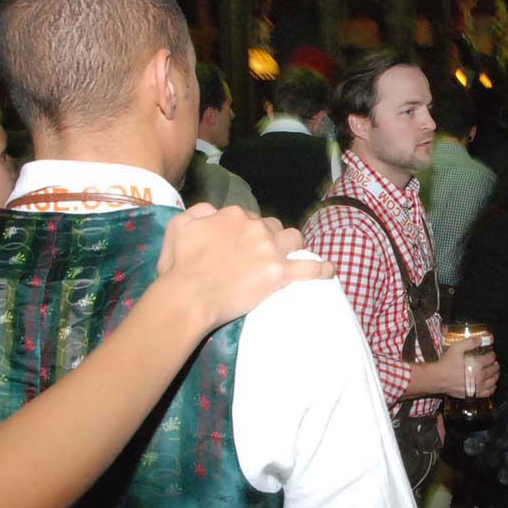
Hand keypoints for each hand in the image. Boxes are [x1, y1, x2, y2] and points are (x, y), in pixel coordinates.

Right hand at [156, 204, 334, 329]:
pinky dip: (321, 269)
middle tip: (264, 254)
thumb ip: (198, 212)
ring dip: (293, 247)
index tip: (243, 244)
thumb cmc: (179, 266)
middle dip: (272, 237)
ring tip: (292, 258)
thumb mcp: (179, 226)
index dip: (248, 231)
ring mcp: (269, 250)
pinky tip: (329, 271)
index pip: (249, 217)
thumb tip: (213, 212)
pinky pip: (310, 268)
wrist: (189, 295)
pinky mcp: (279, 273)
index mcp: (233, 215)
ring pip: (294, 239)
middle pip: (274, 227)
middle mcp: (255, 227)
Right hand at [435, 336, 498, 398]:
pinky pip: (488, 392)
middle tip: (494, 362)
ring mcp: (478, 386)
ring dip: (496, 376)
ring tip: (495, 373)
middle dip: (495, 365)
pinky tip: (492, 385)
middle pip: (494, 370)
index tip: (491, 354)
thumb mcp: (456, 348)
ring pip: (493, 381)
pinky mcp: (474, 394)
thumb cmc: (447, 363)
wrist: (439, 378)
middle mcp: (480, 376)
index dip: (492, 355)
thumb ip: (470, 343)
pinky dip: (492, 388)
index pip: (491, 358)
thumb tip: (481, 340)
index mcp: (477, 364)